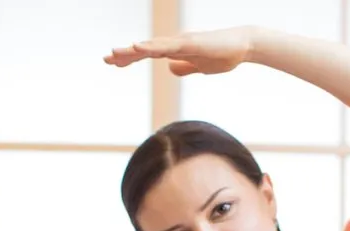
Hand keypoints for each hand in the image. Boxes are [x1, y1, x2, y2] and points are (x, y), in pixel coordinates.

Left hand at [104, 27, 255, 76]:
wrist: (244, 46)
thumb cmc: (224, 55)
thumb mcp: (199, 67)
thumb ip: (184, 67)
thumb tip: (170, 69)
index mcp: (176, 50)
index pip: (148, 54)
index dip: (130, 57)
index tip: (113, 62)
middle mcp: (175, 43)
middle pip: (145, 49)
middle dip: (125, 54)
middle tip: (106, 59)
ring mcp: (182, 42)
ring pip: (152, 46)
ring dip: (133, 50)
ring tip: (115, 54)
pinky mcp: (190, 44)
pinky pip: (167, 46)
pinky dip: (151, 46)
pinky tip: (138, 47)